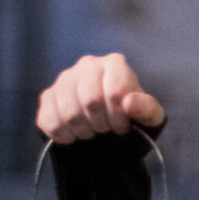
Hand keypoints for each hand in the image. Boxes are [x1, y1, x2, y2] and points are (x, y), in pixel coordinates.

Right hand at [36, 53, 165, 142]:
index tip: (122, 126)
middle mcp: (87, 64)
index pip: (114, 92)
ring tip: (92, 131)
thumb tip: (128, 102)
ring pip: (68, 112)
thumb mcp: (150, 116)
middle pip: (90, 101)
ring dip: (83, 131)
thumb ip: (147, 109)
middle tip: (107, 130)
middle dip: (102, 124)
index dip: (119, 117)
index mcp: (114, 63)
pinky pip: (49, 120)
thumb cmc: (131, 116)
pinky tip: (74, 135)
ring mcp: (65, 79)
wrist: (108, 123)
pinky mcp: (48, 96)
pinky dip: (63, 135)